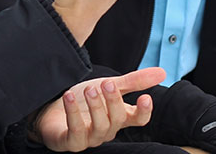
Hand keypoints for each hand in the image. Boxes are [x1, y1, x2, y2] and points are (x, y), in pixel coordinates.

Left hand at [32, 67, 165, 151]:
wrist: (52, 110)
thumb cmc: (84, 100)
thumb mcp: (108, 87)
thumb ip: (133, 81)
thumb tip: (162, 72)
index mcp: (119, 118)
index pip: (138, 119)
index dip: (144, 112)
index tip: (146, 97)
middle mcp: (107, 130)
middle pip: (118, 120)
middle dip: (113, 101)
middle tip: (106, 84)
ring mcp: (89, 138)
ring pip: (99, 127)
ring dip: (95, 107)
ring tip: (89, 89)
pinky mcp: (71, 142)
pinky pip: (75, 131)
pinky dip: (73, 113)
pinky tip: (69, 97)